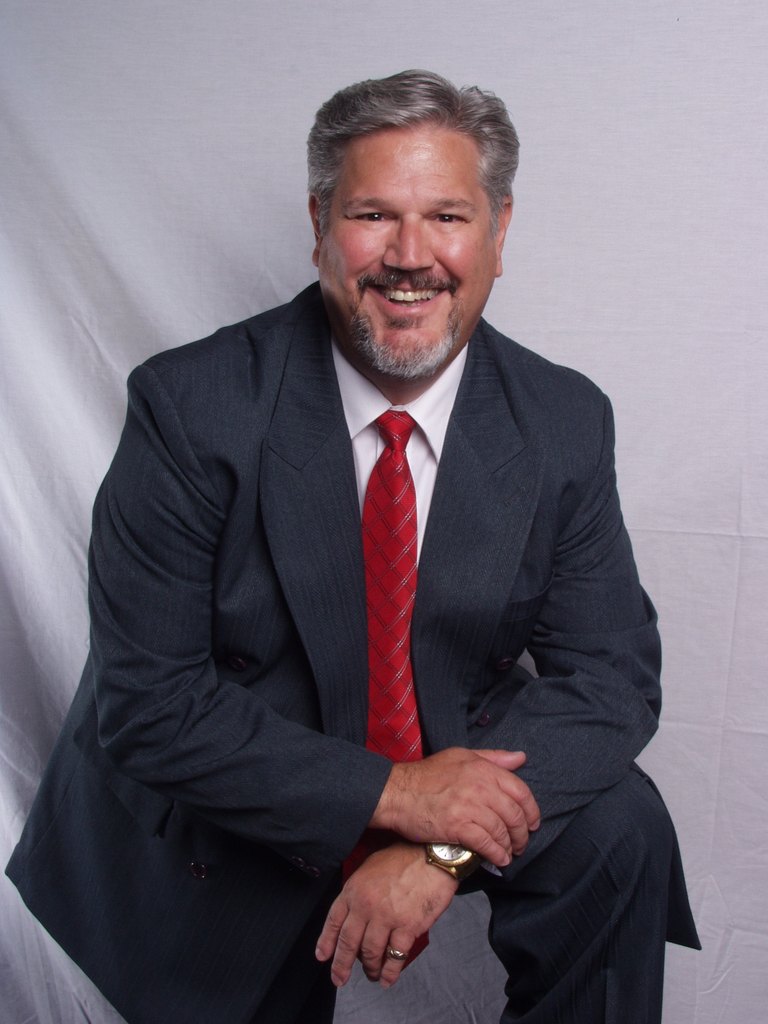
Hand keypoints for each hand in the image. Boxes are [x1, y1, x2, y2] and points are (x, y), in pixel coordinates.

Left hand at [315, 842, 456, 988]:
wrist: (432, 854)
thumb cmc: (404, 857)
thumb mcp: (372, 866)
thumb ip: (360, 890)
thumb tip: (355, 912)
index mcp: (354, 888)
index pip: (334, 920)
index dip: (326, 941)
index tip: (323, 956)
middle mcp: (366, 905)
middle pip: (348, 942)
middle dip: (341, 965)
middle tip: (339, 978)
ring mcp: (386, 917)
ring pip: (370, 953)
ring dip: (369, 969)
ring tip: (371, 975)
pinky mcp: (407, 927)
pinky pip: (394, 957)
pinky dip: (389, 972)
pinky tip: (387, 978)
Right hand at [370, 747, 539, 867]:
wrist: (397, 792)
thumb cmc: (428, 774)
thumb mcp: (461, 755)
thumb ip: (492, 757)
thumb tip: (520, 758)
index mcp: (483, 768)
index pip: (520, 790)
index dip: (531, 810)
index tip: (533, 822)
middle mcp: (480, 786)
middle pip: (514, 814)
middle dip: (523, 833)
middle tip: (522, 843)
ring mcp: (469, 807)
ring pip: (502, 831)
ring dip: (510, 846)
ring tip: (510, 853)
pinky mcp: (458, 827)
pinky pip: (486, 844)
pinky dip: (496, 854)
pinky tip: (498, 860)